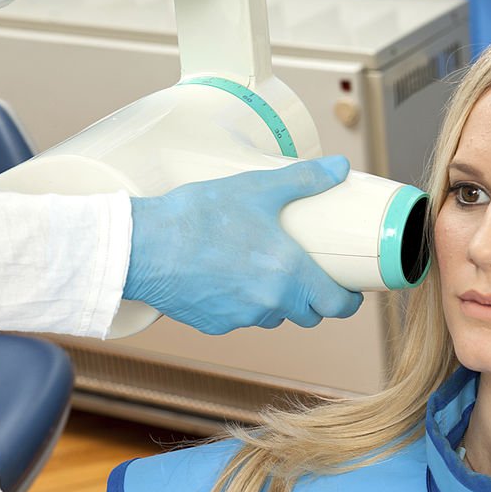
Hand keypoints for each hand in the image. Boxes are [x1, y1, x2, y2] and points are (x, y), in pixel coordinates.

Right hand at [124, 156, 363, 335]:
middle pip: (308, 315)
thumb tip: (338, 167)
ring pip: (274, 317)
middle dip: (313, 298)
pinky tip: (229, 276)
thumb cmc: (199, 216)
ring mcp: (240, 318)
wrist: (142, 247)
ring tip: (266, 269)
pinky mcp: (214, 324)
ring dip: (278, 301)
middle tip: (308, 273)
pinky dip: (243, 303)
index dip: (348, 299)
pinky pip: (241, 318)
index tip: (348, 288)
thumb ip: (303, 180)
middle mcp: (269, 304)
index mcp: (288, 275)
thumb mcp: (257, 188)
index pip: (337, 306)